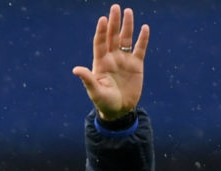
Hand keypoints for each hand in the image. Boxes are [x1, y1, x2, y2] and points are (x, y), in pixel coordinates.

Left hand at [72, 4, 149, 119]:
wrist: (119, 111)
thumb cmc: (104, 102)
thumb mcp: (95, 91)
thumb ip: (88, 79)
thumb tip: (76, 69)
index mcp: (101, 63)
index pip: (100, 43)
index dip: (101, 31)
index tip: (102, 19)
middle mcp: (112, 58)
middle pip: (113, 37)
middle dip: (114, 22)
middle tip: (115, 7)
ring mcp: (124, 60)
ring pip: (126, 39)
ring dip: (127, 26)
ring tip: (128, 12)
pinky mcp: (136, 65)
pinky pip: (140, 49)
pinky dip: (143, 39)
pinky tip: (145, 28)